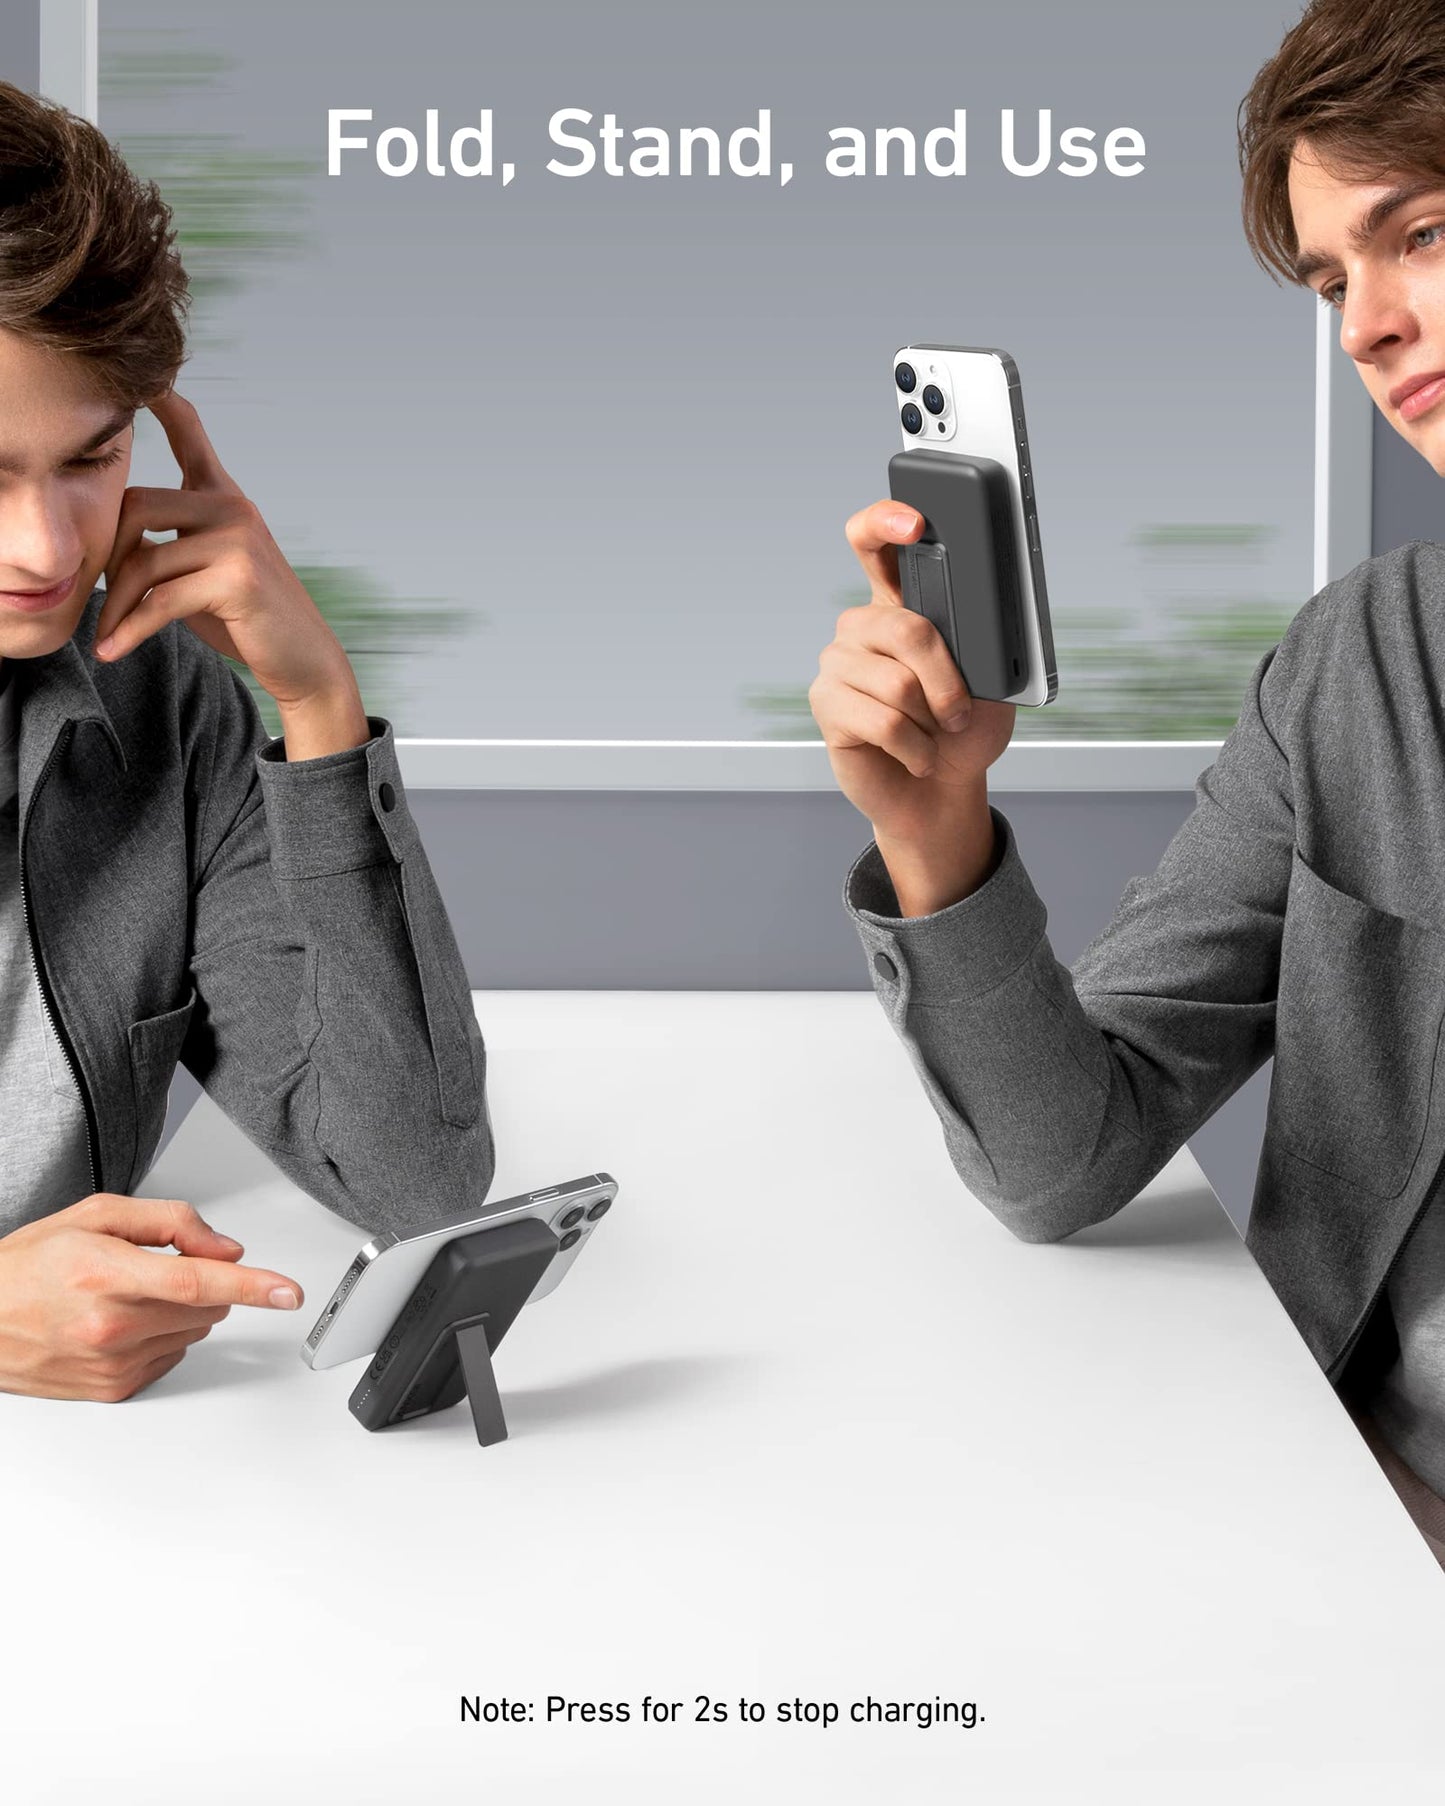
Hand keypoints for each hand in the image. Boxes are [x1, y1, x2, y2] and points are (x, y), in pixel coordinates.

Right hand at [0, 1194, 305, 1402]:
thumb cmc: (27, 1266)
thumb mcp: (94, 1216)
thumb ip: (170, 1222)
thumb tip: (224, 1247)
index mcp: (104, 1274)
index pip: (196, 1281)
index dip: (251, 1285)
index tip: (288, 1292)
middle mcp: (110, 1325)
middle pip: (206, 1305)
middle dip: (203, 1282)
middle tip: (157, 1267)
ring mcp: (112, 1363)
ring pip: (194, 1332)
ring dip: (182, 1310)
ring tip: (127, 1295)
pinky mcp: (113, 1389)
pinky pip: (171, 1358)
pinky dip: (162, 1337)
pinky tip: (123, 1322)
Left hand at [95, 391, 368, 757]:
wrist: (304, 660)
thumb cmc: (249, 620)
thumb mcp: (204, 573)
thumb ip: (168, 547)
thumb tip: (108, 550)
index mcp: (226, 500)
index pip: (192, 439)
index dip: (166, 406)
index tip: (149, 377)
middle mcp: (233, 508)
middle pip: (135, 506)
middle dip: (108, 557)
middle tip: (102, 600)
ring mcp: (237, 539)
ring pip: (144, 560)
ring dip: (117, 606)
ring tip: (108, 635)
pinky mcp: (237, 578)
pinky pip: (161, 601)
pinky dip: (131, 629)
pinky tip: (114, 649)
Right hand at [809, 500, 1016, 911]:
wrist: (941, 792)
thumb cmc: (965, 733)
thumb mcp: (993, 683)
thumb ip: (982, 644)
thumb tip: (984, 623)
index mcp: (900, 603)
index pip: (874, 542)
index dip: (887, 522)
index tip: (915, 522)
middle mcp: (862, 626)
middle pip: (902, 625)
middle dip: (945, 677)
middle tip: (959, 712)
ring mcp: (839, 663)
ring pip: (896, 680)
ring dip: (931, 721)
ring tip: (931, 736)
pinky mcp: (826, 704)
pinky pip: (881, 719)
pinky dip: (914, 747)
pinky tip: (913, 754)